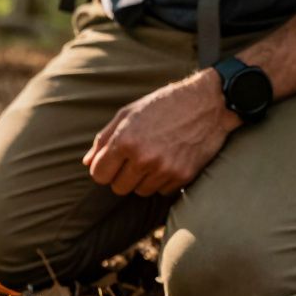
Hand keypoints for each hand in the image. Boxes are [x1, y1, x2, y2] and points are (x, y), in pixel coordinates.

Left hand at [82, 70, 240, 195]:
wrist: (209, 103)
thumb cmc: (164, 104)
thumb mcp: (128, 113)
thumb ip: (104, 139)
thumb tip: (87, 162)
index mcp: (125, 141)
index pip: (99, 175)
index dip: (103, 169)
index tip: (112, 162)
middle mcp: (143, 158)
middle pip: (118, 188)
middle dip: (122, 176)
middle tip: (134, 160)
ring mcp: (164, 169)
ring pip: (140, 192)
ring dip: (142, 179)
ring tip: (154, 157)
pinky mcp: (183, 177)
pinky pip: (162, 191)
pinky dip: (163, 181)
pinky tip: (170, 160)